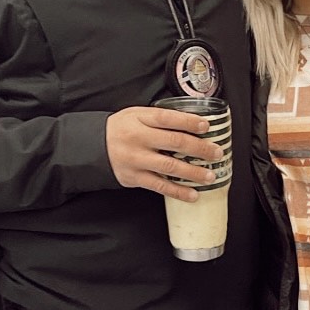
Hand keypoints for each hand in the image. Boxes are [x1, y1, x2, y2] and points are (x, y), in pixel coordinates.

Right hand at [105, 105, 222, 201]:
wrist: (94, 147)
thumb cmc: (122, 129)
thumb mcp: (136, 115)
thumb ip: (160, 118)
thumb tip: (193, 122)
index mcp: (140, 119)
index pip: (168, 118)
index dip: (189, 122)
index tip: (206, 126)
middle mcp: (138, 138)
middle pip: (174, 141)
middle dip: (199, 148)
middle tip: (216, 152)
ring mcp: (136, 159)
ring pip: (170, 166)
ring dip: (193, 172)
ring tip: (210, 175)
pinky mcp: (135, 177)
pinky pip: (160, 186)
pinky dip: (178, 191)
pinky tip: (193, 194)